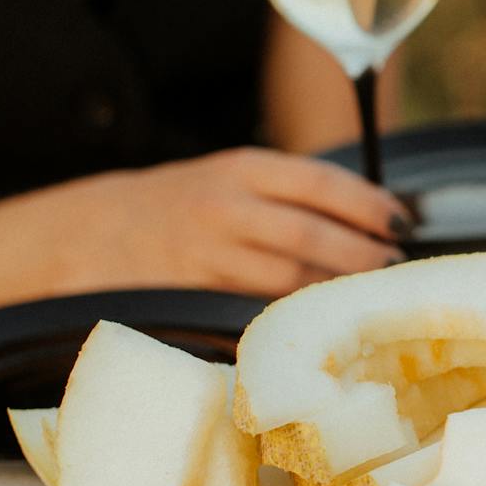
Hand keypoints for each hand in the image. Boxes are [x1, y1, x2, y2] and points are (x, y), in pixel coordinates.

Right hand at [41, 148, 405, 297]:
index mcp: (240, 168)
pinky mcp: (194, 294)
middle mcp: (225, 205)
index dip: (369, 204)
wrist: (84, 235)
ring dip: (337, 287)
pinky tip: (321, 317)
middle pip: (312, 233)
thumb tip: (368, 218)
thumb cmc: (175, 208)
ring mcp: (208, 252)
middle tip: (395, 267)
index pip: (321, 182)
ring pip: (290, 274)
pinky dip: (297, 312)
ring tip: (370, 294)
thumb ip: (288, 193)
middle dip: (363, 253)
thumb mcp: (227, 179)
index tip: (401, 221)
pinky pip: (259, 305)